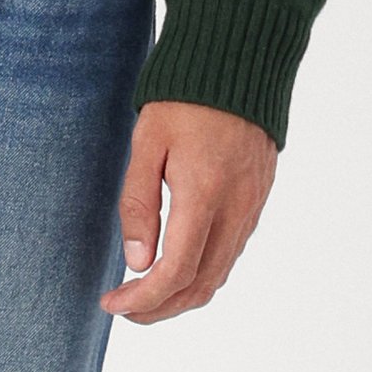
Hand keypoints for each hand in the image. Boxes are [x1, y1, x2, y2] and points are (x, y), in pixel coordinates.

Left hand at [101, 99, 275, 323]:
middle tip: (125, 308)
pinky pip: (232, 252)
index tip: (113, 303)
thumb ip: (139, 202)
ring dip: (183, 295)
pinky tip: (177, 264)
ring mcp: (252, 206)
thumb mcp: (148, 141)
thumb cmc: (184, 98)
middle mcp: (235, 209)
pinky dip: (203, 272)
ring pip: (220, 274)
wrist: (238, 62)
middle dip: (161, 308)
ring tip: (145, 293)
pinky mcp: (258, 199)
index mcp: (204, 193)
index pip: (176, 272)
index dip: (143, 298)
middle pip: (201, 286)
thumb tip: (137, 261)